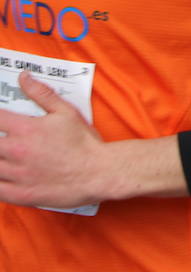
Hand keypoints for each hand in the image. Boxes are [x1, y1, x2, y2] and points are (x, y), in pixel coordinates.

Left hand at [0, 71, 107, 207]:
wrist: (99, 172)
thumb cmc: (84, 143)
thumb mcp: (66, 112)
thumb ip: (42, 94)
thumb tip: (23, 77)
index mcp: (26, 129)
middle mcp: (16, 150)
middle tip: (4, 140)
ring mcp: (17, 174)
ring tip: (4, 156)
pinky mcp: (21, 194)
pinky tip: (2, 175)